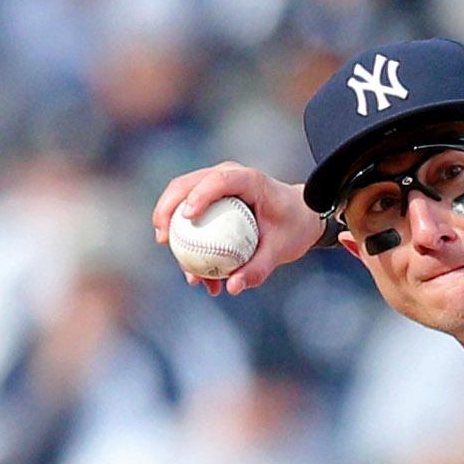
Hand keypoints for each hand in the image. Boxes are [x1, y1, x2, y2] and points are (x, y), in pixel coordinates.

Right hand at [151, 163, 324, 295]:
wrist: (301, 217)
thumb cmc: (294, 229)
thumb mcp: (280, 251)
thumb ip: (258, 269)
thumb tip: (231, 288)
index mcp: (249, 180)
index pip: (218, 180)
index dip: (199, 195)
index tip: (187, 218)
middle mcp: (228, 175)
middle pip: (186, 184)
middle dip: (167, 209)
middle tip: (162, 240)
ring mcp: (217, 183)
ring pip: (182, 198)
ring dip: (172, 227)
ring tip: (180, 264)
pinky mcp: (211, 196)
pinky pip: (191, 213)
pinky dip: (186, 237)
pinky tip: (190, 268)